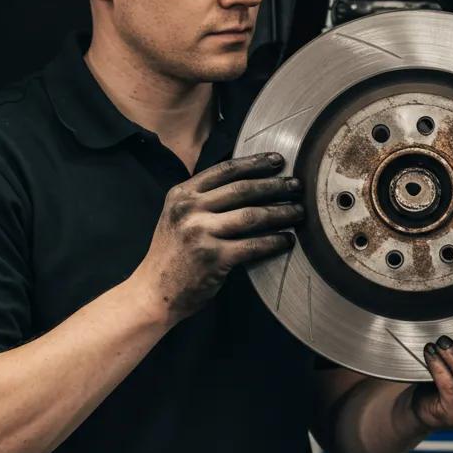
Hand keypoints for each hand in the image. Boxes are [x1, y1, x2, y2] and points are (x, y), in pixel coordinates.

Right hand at [134, 152, 301, 324]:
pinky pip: (253, 245)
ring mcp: (201, 233)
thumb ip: (203, 199)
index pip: (225, 170)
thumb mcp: (177, 216)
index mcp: (182, 194)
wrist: (153, 291)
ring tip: (299, 211)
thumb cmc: (172, 254)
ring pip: (252, 215)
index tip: (277, 160)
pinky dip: (274, 241)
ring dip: (281, 212)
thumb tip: (246, 181)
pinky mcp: (213, 258)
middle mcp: (190, 209)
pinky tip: (287, 239)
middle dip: (275, 185)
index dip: (255, 163)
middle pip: (243, 189)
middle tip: (298, 185)